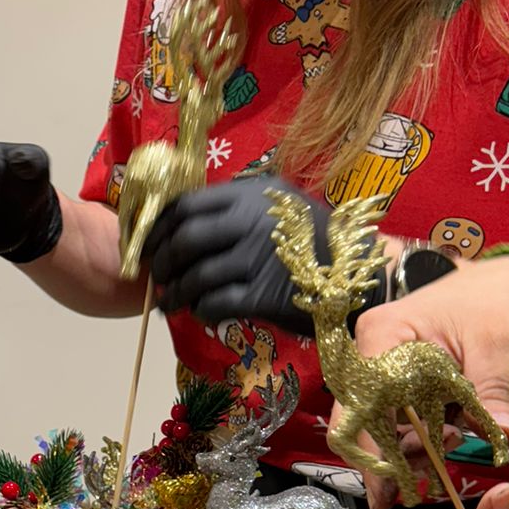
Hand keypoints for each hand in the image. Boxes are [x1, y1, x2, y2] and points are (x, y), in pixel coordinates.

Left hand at [144, 174, 327, 332]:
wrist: (359, 275)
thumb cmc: (313, 241)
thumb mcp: (278, 206)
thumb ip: (236, 207)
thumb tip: (179, 222)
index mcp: (250, 195)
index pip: (185, 206)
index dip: (158, 228)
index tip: (148, 246)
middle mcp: (253, 222)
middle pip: (185, 240)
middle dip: (161, 262)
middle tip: (156, 277)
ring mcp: (259, 258)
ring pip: (196, 276)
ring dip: (175, 294)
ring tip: (168, 303)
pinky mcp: (265, 295)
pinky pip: (215, 304)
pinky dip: (200, 311)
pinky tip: (201, 313)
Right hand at [345, 255, 508, 508]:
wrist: (507, 282)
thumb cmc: (498, 300)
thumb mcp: (500, 345)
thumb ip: (494, 394)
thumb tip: (507, 438)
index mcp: (383, 336)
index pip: (362, 402)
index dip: (372, 449)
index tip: (395, 486)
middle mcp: (371, 352)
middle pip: (359, 420)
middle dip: (390, 457)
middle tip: (427, 482)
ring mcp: (383, 367)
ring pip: (378, 425)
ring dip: (409, 449)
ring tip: (453, 446)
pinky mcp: (400, 381)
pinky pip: (397, 419)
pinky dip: (419, 439)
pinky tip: (448, 442)